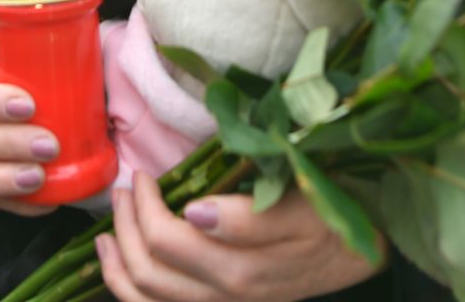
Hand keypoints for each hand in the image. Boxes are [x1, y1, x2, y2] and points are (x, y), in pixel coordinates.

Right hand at [0, 46, 58, 216]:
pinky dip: (19, 203)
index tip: (30, 105)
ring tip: (40, 177)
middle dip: (11, 143)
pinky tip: (45, 200)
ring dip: (6, 178)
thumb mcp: (26, 52)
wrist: (1, 91)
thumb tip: (110, 55)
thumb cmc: (21, 69)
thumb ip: (58, 53)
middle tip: (50, 145)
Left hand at [96, 178, 384, 301]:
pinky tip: (120, 269)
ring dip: (116, 264)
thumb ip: (246, 218)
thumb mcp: (299, 209)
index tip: (144, 175)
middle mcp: (222, 299)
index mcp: (239, 270)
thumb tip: (194, 210)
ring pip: (144, 300)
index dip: (144, 205)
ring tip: (105, 232)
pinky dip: (130, 293)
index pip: (165, 240)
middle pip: (146, 270)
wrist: (358, 254)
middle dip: (124, 227)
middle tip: (125, 189)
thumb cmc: (330, 221)